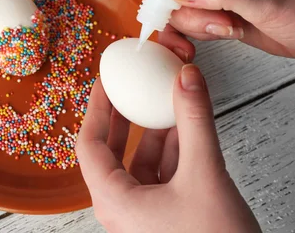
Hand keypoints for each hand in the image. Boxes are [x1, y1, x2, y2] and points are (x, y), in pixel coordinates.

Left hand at [77, 64, 260, 232]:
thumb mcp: (205, 174)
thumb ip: (194, 121)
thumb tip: (186, 78)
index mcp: (115, 201)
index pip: (89, 144)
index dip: (95, 107)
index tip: (104, 81)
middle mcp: (122, 208)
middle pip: (111, 151)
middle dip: (122, 115)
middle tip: (128, 85)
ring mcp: (144, 213)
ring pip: (140, 162)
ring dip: (154, 131)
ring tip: (165, 100)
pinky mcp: (165, 216)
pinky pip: (161, 175)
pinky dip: (172, 150)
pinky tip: (185, 128)